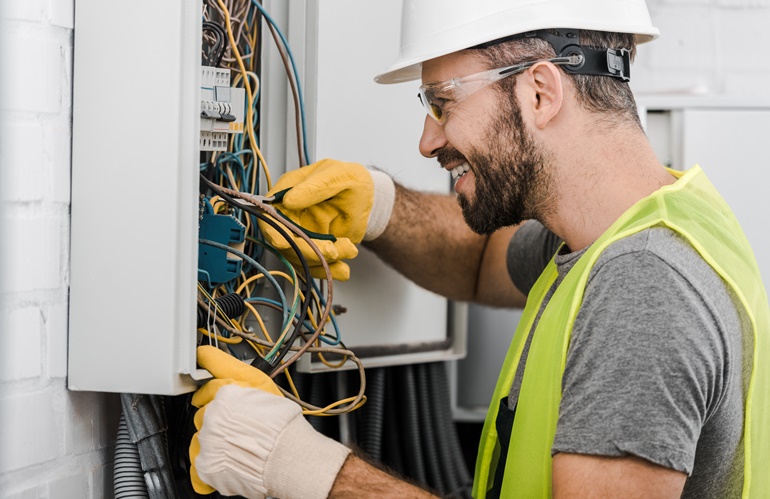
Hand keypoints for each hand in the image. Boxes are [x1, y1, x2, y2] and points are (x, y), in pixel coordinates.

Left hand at [189, 345, 350, 498]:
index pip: (207, 385)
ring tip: (237, 444)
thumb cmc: (282, 423)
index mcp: (225, 391)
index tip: (208, 390)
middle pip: (204, 412)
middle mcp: (211, 413)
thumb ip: (232, 371)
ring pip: (201, 436)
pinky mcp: (205, 464)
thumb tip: (206, 355)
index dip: (212, 390)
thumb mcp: (263, 384)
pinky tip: (227, 462)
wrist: (287, 457)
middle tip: (237, 424)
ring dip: (213, 439)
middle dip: (217, 417)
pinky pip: (200, 462)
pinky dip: (211, 464)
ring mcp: (206, 440)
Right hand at [258, 159, 393, 280]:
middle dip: (308, 250)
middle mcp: (289, 214)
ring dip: (323, 260)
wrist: (368, 200)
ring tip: (349, 250)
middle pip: (285, 240)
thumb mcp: (338, 177)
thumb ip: (316, 187)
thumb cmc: (352, 180)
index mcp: (288, 190)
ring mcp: (299, 233)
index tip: (284, 243)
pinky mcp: (312, 247)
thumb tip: (288, 200)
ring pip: (299, 256)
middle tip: (333, 251)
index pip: (270, 214)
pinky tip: (343, 269)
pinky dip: (328, 270)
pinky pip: (313, 265)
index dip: (274, 231)